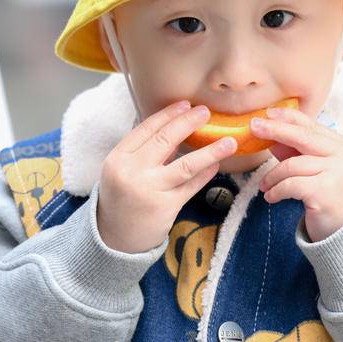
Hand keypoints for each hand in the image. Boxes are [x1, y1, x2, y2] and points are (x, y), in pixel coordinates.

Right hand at [97, 101, 238, 252]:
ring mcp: (150, 191)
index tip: (185, 104)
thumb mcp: (121, 170)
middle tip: (205, 112)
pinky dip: (205, 174)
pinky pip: (191, 186)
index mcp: (118, 158)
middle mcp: (132, 172)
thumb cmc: (121, 197)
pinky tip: (217, 164)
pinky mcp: (165, 207)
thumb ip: (143, 151)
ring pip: (185, 165)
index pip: (146, 128)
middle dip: (188, 123)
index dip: (168, 114)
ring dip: (210, 151)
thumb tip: (175, 127)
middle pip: (165, 141)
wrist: (113, 237)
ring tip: (229, 141)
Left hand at [251, 106, 342, 241]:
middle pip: (303, 137)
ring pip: (292, 164)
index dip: (288, 118)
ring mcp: (337, 174)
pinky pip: (290, 185)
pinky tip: (271, 197)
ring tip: (264, 186)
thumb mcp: (319, 171)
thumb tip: (272, 138)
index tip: (267, 114)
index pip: (313, 125)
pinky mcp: (325, 193)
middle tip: (254, 128)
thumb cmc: (333, 199)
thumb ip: (299, 154)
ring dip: (272, 175)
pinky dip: (276, 190)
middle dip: (275, 131)